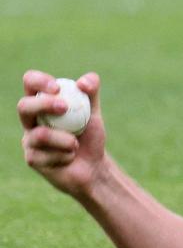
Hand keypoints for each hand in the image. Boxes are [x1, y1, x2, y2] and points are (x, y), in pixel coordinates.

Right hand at [17, 70, 107, 197]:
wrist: (93, 166)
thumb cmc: (89, 135)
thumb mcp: (93, 111)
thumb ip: (91, 91)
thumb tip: (82, 82)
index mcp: (42, 102)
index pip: (31, 83)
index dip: (39, 81)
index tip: (57, 88)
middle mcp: (31, 120)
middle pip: (24, 106)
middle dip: (43, 104)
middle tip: (64, 107)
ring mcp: (28, 140)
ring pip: (40, 134)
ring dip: (66, 139)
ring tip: (76, 145)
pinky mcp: (31, 159)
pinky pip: (47, 154)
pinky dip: (67, 155)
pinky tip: (70, 158)